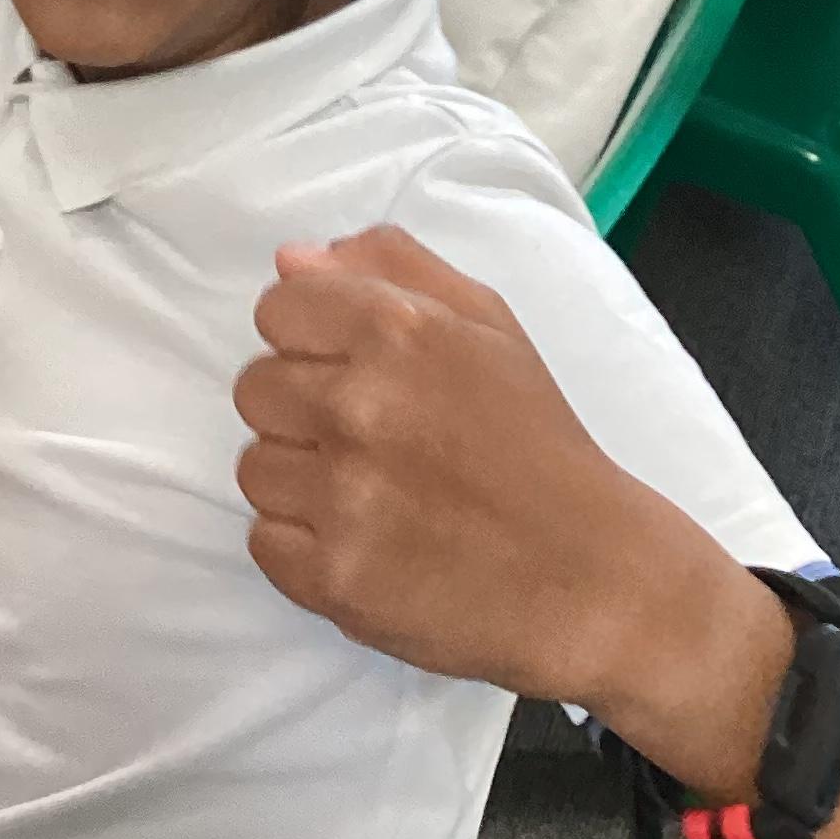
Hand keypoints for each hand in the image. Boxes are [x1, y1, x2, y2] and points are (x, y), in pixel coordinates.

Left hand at [237, 227, 680, 704]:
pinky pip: (265, 543)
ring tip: (371, 492)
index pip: (277, 310)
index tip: (352, 370)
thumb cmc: (535, 439)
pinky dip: (304, 546)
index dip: (310, 339)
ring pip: (254, 468)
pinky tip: (365, 541)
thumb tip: (292, 262)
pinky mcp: (333, 577)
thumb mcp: (487, 323)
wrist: (585, 573)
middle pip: (254, 388)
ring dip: (301, 480)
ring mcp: (341, 496)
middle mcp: (358, 406)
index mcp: (395, 329)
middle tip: (370, 437)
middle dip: (302, 408)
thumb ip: (390, 268)